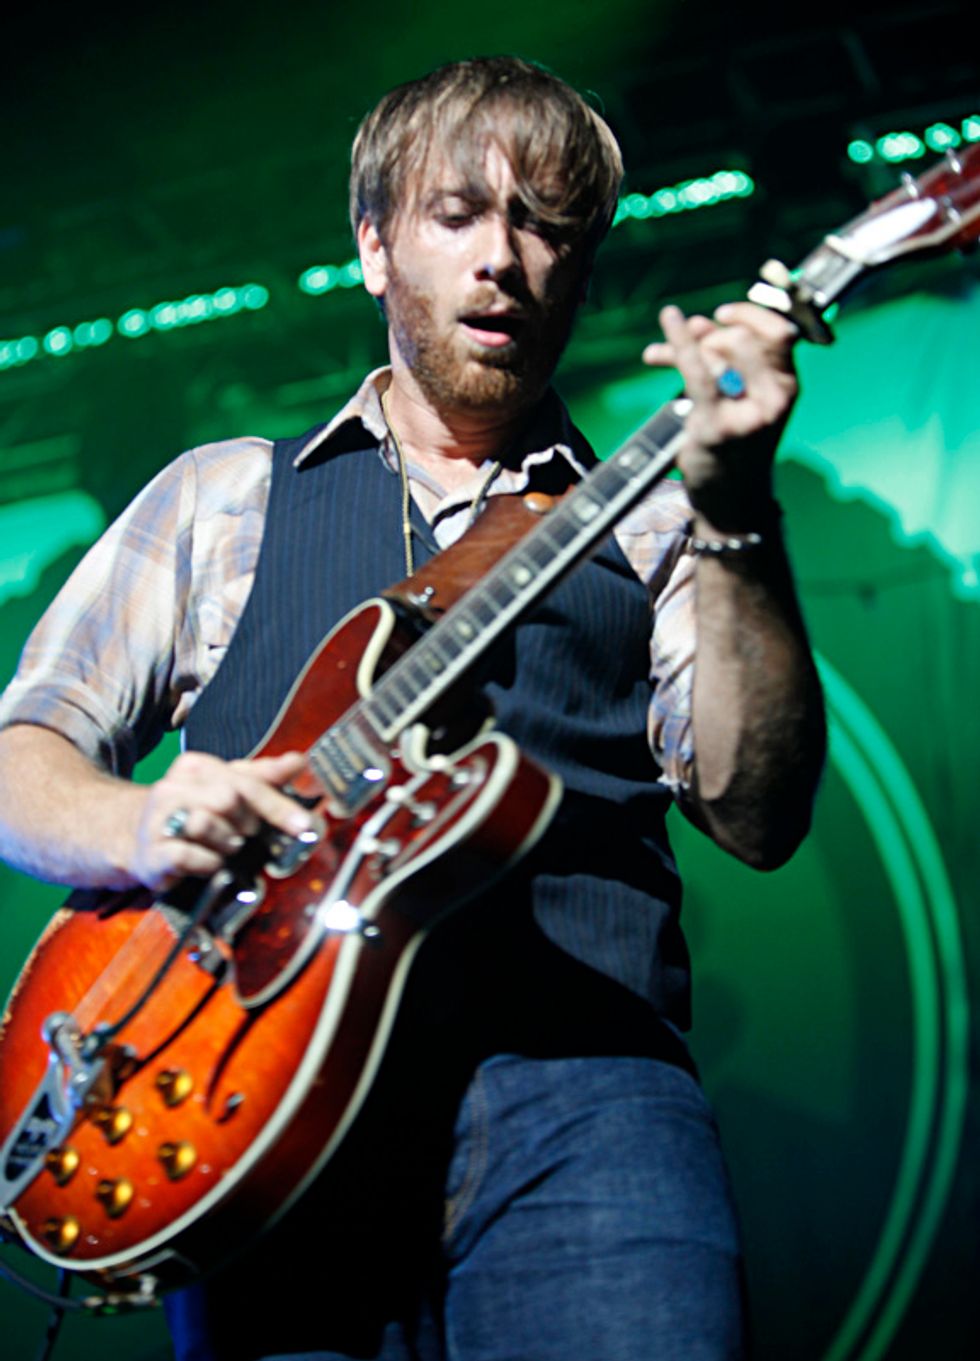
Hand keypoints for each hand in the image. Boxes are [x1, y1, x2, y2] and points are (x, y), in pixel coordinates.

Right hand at [128, 749, 311, 890]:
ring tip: (223, 847)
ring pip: (206, 824)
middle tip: (244, 834)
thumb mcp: (226, 788)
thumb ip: (262, 776)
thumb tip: (298, 761)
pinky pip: (188, 856)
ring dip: (226, 844)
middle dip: (246, 823)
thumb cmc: (192, 813)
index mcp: (195, 767)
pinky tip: (208, 864)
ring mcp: (158, 820)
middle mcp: (173, 787)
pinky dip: (208, 864)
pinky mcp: (151, 853)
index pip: (245, 782)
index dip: (277, 805)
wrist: (138, 841)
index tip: (303, 825)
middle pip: (228, 800)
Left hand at [642, 302, 797, 532]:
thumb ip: (728, 359)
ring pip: (716, 353)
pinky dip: (679, 341)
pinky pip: (696, 370)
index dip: (751, 313)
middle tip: (692, 350)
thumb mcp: (745, 398)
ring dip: (686, 344)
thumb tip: (702, 322)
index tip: (725, 313)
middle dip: (711, 335)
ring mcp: (747, 412)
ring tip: (662, 353)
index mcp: (787, 386)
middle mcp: (774, 398)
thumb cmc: (735, 444)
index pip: (781, 331)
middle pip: (742, 338)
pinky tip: (670, 321)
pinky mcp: (716, 425)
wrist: (730, 497)